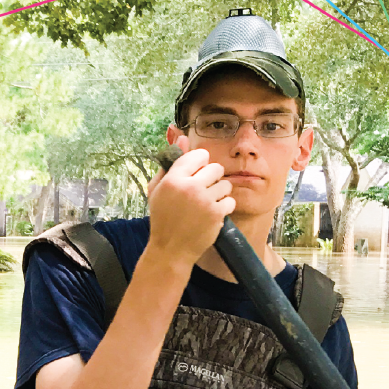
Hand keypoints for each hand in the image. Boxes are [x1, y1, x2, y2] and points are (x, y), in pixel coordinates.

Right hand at [146, 135, 235, 266]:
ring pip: (225, 184)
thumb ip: (170, 163)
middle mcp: (190, 187)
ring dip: (219, 193)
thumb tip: (182, 138)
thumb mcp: (158, 189)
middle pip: (215, 167)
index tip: (197, 174)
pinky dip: (224, 207)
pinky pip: (230, 200)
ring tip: (209, 202)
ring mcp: (205, 201)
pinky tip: (214, 213)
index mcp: (173, 178)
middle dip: (212, 178)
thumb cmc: (162, 218)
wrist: (170, 249)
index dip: (200, 164)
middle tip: (204, 190)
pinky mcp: (217, 214)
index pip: (198, 155)